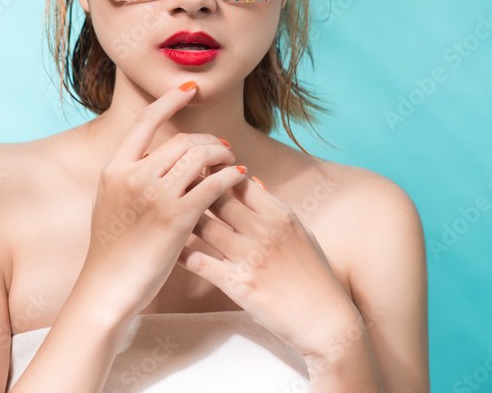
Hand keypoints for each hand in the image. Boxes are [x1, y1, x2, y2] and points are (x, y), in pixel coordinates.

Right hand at [73, 81, 248, 325]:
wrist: (108, 287)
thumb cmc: (111, 250)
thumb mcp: (109, 203)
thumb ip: (129, 177)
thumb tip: (155, 158)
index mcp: (114, 169)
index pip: (145, 122)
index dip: (169, 101)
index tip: (189, 89)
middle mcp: (133, 176)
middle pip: (181, 140)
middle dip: (207, 140)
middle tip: (222, 147)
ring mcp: (154, 196)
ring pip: (200, 157)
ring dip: (221, 155)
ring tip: (232, 161)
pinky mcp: (176, 218)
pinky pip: (213, 185)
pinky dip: (230, 176)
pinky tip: (239, 177)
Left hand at [177, 177, 364, 358]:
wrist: (326, 321)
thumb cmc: (314, 276)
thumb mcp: (301, 234)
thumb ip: (275, 210)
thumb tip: (253, 184)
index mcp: (281, 215)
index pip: (241, 182)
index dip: (217, 173)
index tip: (200, 170)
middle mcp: (265, 231)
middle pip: (218, 197)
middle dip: (195, 189)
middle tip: (175, 186)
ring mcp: (251, 258)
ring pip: (205, 226)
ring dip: (183, 218)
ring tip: (166, 213)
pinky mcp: (239, 285)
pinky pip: (200, 262)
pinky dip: (181, 252)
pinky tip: (170, 247)